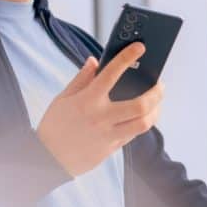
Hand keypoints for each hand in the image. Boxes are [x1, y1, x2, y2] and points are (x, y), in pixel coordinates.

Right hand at [37, 42, 163, 175]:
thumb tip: (94, 60)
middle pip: (140, 105)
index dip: (127, 57)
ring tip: (156, 103)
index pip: (111, 73)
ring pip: (143, 123)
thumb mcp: (63, 98)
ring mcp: (108, 135)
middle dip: (156, 93)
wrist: (46, 159)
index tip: (140, 47)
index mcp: (88, 100)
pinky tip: (141, 116)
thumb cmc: (54, 125)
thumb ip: (82, 79)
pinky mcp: (111, 149)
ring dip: (155, 111)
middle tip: (160, 85)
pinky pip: (132, 134)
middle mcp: (101, 117)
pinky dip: (140, 123)